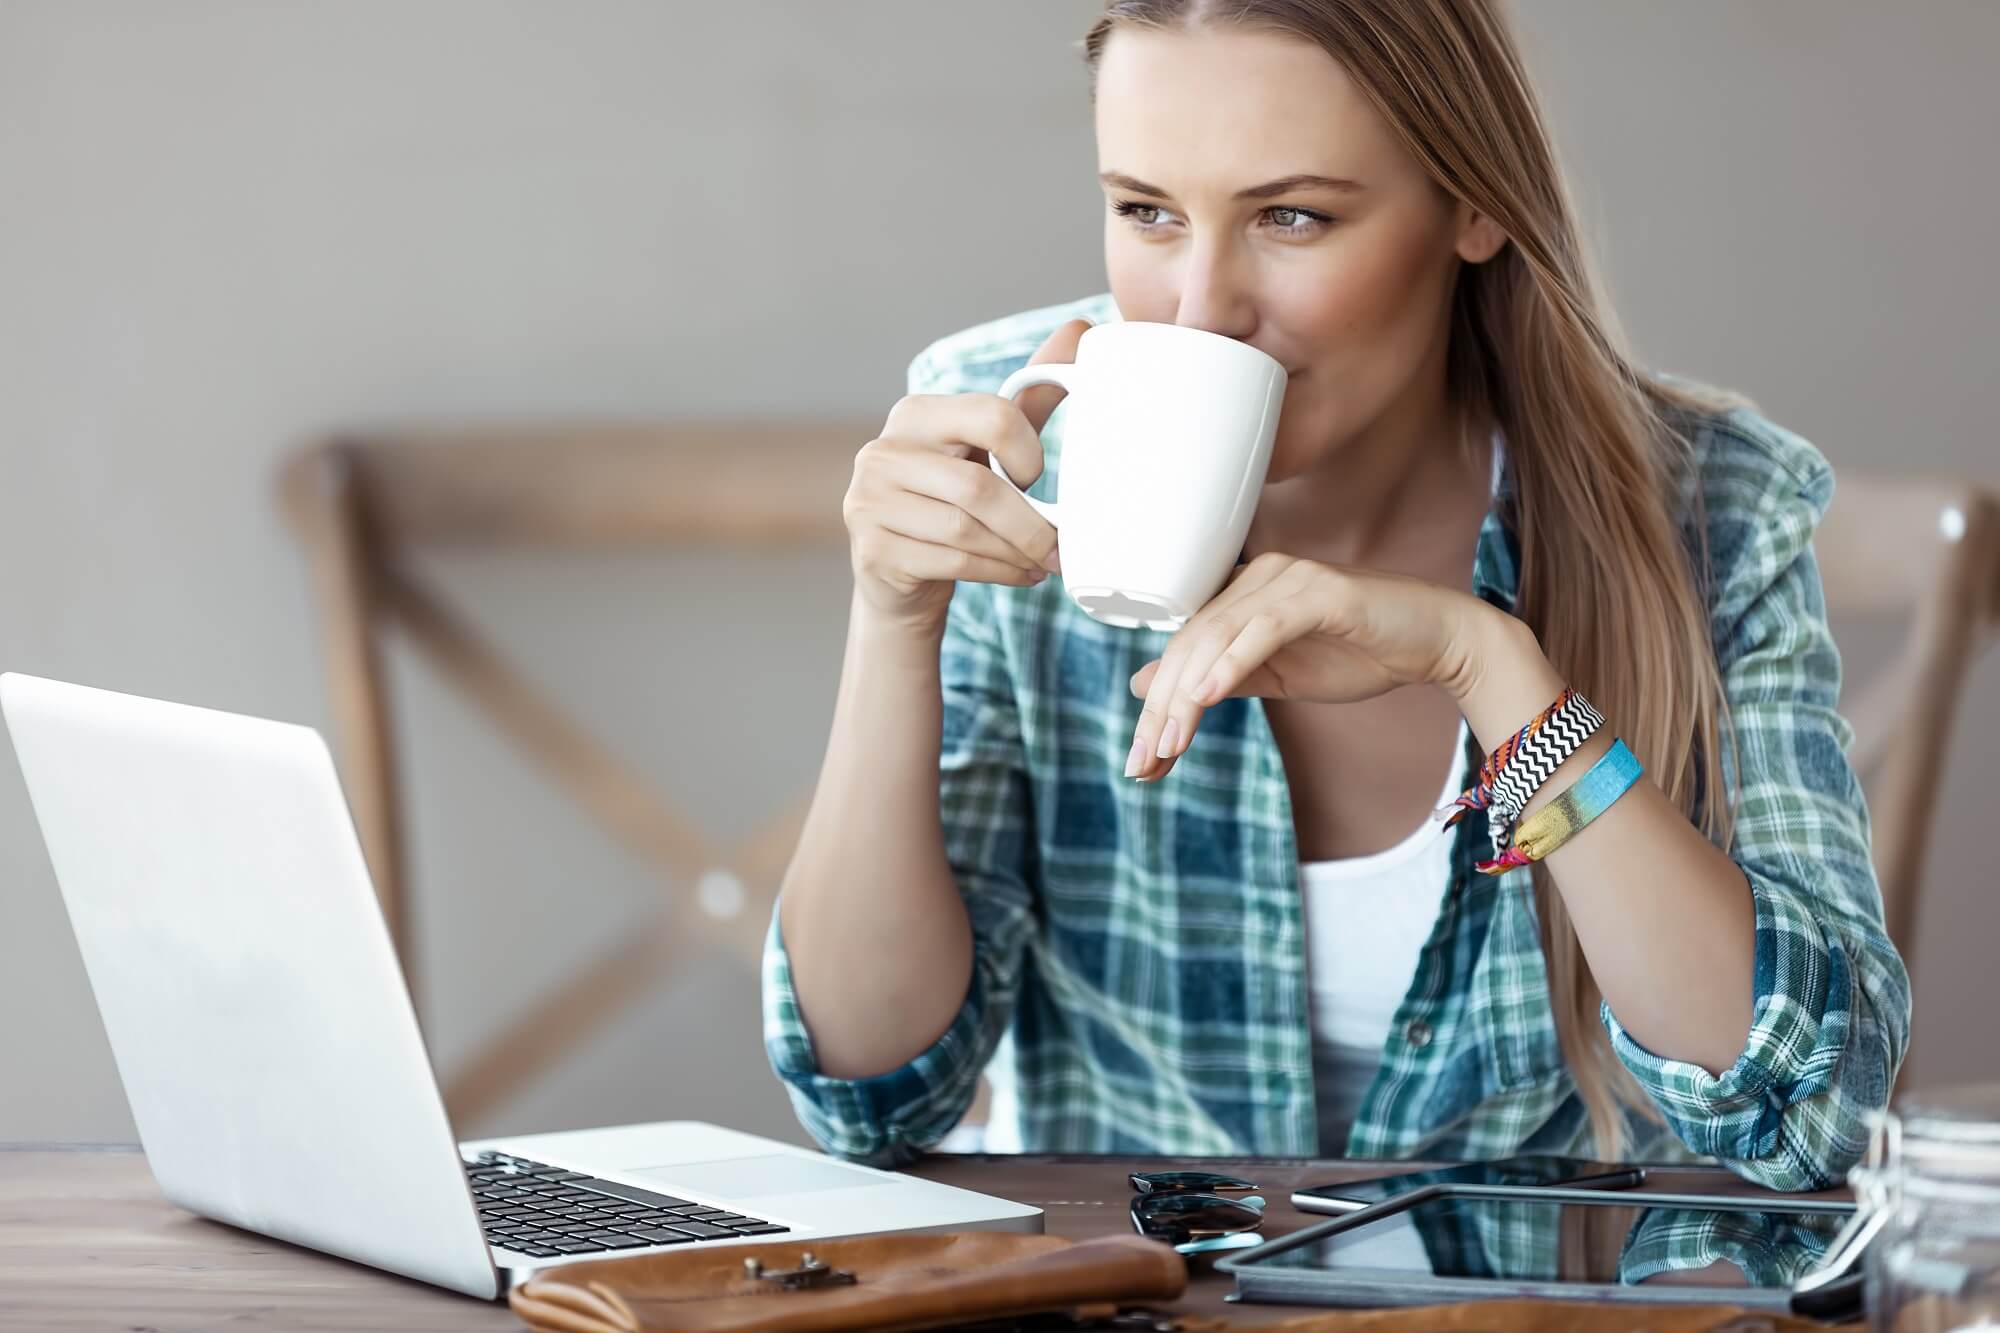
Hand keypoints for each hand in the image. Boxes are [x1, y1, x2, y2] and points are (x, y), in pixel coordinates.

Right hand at [845, 319, 1088, 636]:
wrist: (900, 574)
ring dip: (1018, 552)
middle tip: (1063, 546)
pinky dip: (999, 573)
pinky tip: (1020, 575)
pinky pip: (952, 562)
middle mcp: (882, 452)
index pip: (990, 415)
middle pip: (978, 486)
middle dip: (1032, 524)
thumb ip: (1030, 395)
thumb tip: (1080, 329)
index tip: (1038, 478)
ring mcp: (869, 502)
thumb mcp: (990, 447)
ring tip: (1044, 563)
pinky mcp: (872, 550)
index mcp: (915, 414)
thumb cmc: (953, 502)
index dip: (1028, 452)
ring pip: (966, 530)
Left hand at [1123, 553, 1505, 780]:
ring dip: (1186, 695)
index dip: (1158, 702)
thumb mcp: (1279, 677)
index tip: (1142, 759)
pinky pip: (1264, 628)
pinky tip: (1205, 699)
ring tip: (1168, 745)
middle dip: (1162, 709)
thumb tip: (1149, 687)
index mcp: (1245, 592)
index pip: (1185, 647)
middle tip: (1142, 762)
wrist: (1438, 642)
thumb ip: (1220, 678)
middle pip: (1192, 643)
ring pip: (1218, 636)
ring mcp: (1290, 579)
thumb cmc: (1362, 655)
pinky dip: (1231, 663)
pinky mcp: (1321, 593)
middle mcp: (1260, 576)